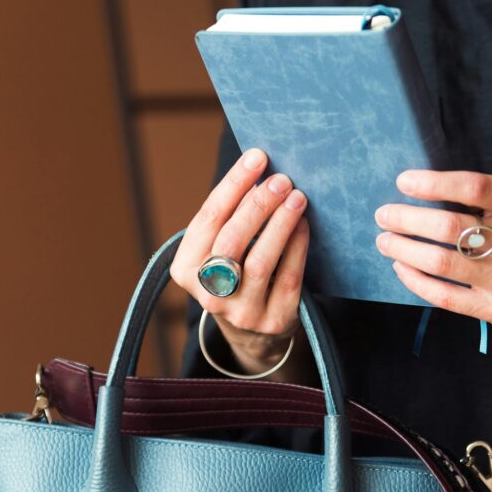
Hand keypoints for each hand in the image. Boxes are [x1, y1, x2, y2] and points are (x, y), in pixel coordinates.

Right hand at [170, 148, 310, 377]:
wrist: (252, 333)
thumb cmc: (237, 274)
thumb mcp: (220, 251)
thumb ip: (230, 218)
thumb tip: (261, 169)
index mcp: (186, 269)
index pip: (208, 219)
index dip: (233, 185)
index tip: (257, 158)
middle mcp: (209, 293)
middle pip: (231, 241)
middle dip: (258, 205)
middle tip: (281, 179)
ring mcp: (241, 312)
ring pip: (259, 262)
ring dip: (280, 224)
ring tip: (297, 197)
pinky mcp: (272, 322)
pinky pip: (288, 280)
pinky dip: (297, 248)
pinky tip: (304, 225)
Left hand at [374, 170, 491, 327]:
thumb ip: (484, 194)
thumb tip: (423, 188)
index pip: (473, 187)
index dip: (434, 183)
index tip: (405, 181)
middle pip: (449, 226)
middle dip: (406, 219)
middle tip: (384, 215)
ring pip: (441, 261)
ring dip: (404, 248)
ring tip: (385, 240)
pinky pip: (445, 296)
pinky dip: (416, 280)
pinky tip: (402, 267)